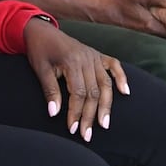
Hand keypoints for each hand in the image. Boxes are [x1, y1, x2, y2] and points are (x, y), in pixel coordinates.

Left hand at [22, 18, 128, 140]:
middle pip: (94, 92)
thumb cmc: (39, 50)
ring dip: (106, 105)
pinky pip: (114, 65)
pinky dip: (121, 78)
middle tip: (86, 135)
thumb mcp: (40, 69)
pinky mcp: (98, 54)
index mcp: (71, 61)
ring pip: (105, 84)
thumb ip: (49, 90)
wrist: (41, 30)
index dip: (76, 112)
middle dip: (90, 115)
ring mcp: (94, 56)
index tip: (73, 128)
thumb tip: (54, 114)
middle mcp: (87, 58)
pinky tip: (125, 92)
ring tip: (104, 124)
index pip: (78, 93)